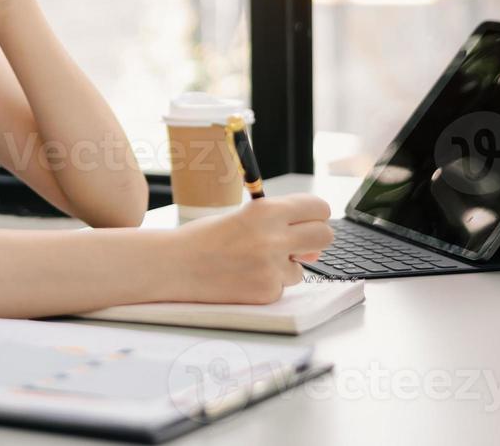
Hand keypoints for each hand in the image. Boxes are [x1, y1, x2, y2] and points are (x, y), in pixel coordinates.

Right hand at [174, 194, 333, 303]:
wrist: (174, 266)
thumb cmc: (205, 238)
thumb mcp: (243, 218)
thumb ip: (280, 226)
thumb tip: (314, 249)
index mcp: (266, 211)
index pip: (318, 207)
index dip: (316, 214)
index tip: (311, 219)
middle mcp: (273, 238)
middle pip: (324, 236)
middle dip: (316, 239)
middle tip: (299, 243)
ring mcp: (271, 268)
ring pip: (302, 267)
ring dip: (285, 266)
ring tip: (250, 262)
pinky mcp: (266, 292)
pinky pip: (282, 287)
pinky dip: (268, 283)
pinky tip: (243, 277)